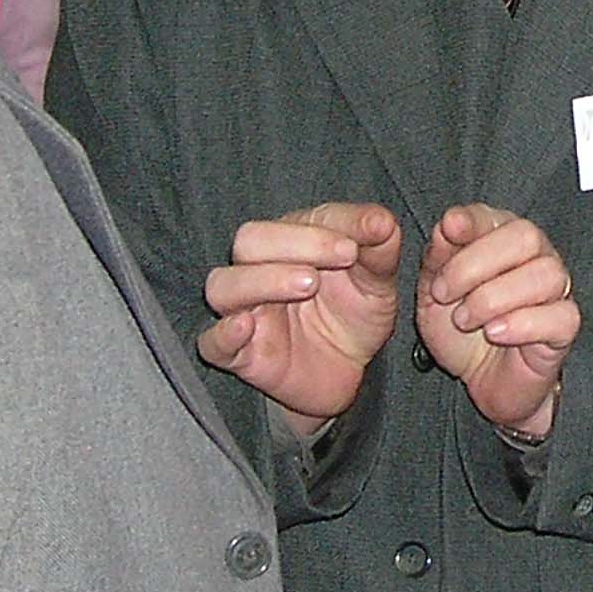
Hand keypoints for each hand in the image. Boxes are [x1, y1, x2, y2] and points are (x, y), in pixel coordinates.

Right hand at [197, 203, 402, 423]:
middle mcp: (259, 270)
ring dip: (262, 280)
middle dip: (294, 243)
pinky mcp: (239, 355)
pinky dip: (223, 333)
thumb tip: (380, 219)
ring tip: (309, 284)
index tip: (357, 244)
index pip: (294, 220)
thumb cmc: (354, 313)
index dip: (324, 228)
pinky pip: (212, 342)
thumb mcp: (377, 279)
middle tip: (342, 258)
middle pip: (249, 240)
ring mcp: (245, 311)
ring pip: (224, 285)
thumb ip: (379, 246)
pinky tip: (246, 326)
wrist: (351, 371)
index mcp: (291, 242)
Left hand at [419, 204, 578, 442]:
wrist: (482, 382)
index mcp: (501, 240)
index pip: (496, 216)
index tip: (449, 229)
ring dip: (493, 298)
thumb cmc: (463, 331)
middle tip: (444, 294)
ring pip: (545, 274)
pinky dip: (521, 323)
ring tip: (466, 321)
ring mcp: (556, 291)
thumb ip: (439, 257)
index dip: (473, 221)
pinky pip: (560, 315)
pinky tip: (495, 334)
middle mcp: (535, 257)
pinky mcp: (566, 326)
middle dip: (476, 264)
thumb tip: (450, 223)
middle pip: (526, 237)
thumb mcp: (435, 294)